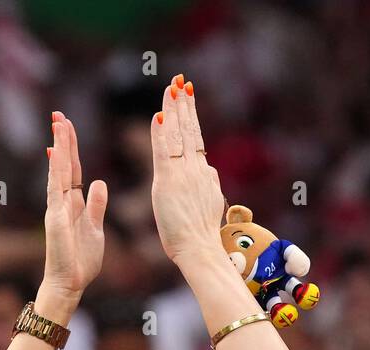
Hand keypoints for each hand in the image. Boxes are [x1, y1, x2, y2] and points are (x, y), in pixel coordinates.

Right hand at [39, 112, 108, 315]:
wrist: (70, 283)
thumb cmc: (81, 260)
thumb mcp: (96, 228)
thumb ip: (96, 205)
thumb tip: (99, 182)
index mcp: (75, 203)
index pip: (73, 169)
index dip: (72, 147)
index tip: (69, 125)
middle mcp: (63, 201)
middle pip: (64, 164)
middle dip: (63, 139)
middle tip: (59, 114)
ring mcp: (57, 208)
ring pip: (58, 171)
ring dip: (59, 146)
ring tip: (57, 123)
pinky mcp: (55, 217)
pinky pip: (55, 188)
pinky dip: (56, 170)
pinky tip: (56, 152)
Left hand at [150, 75, 224, 264]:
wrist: (201, 249)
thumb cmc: (203, 235)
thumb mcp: (210, 202)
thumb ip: (209, 182)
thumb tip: (209, 169)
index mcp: (203, 173)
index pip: (196, 138)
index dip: (191, 115)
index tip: (188, 95)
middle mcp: (195, 169)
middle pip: (189, 130)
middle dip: (184, 104)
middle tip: (180, 81)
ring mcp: (183, 174)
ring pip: (178, 135)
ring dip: (174, 110)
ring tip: (172, 87)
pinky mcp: (168, 183)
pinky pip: (164, 153)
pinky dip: (161, 133)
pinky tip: (158, 115)